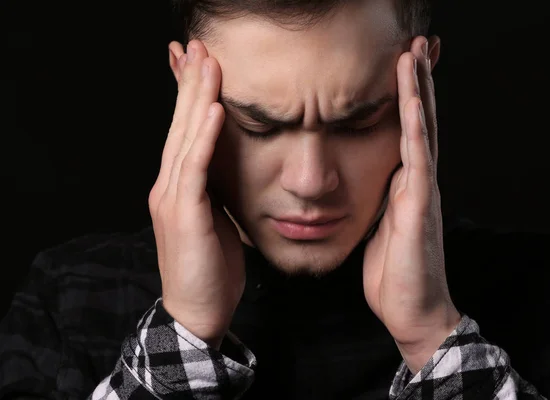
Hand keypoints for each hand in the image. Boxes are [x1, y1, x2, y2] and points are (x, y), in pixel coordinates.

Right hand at [148, 40, 244, 348]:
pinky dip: (205, 139)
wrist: (196, 312)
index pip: (184, 134)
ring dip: (197, 99)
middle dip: (191, 85)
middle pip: (181, 127)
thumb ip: (213, 192)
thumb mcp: (213, 220)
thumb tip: (226, 169)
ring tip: (207, 64)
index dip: (191, 97)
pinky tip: (214, 112)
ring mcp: (172, 199)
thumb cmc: (210, 268)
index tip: (202, 65)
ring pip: (185, 140)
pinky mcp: (184, 215)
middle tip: (200, 48)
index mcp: (177, 187)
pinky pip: (195, 169)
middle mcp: (168, 186)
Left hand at [363, 36, 460, 372]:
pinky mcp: (420, 205)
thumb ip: (379, 203)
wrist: (412, 311)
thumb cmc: (393, 273)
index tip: (400, 66)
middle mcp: (418, 181)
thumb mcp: (379, 229)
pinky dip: (415, 125)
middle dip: (416, 82)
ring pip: (421, 130)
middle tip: (416, 44)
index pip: (406, 133)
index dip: (404, 99)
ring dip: (418, 91)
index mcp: (405, 186)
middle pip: (418, 122)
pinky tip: (413, 99)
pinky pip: (417, 157)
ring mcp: (422, 190)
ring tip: (415, 54)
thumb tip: (364, 187)